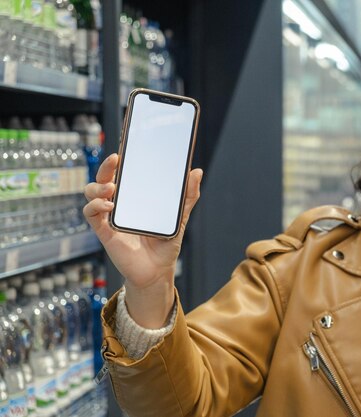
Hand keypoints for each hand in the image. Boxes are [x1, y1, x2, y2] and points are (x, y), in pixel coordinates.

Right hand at [83, 153, 202, 326]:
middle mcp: (119, 202)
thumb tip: (196, 171)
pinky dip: (95, 206)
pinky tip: (109, 206)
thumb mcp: (179, 217)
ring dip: (98, 186)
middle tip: (116, 159)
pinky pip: (90, 214)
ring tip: (112, 188)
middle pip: (104, 177)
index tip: (125, 146)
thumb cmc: (165, 242)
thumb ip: (187, 196)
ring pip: (92, 192)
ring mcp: (109, 215)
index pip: (123, 171)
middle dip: (106, 166)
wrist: (157, 271)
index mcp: (135, 195)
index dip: (120, 158)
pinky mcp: (104, 230)